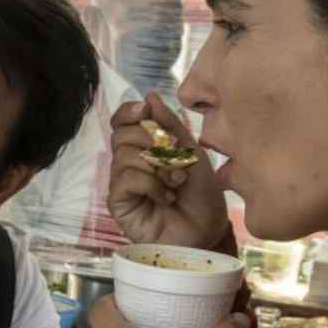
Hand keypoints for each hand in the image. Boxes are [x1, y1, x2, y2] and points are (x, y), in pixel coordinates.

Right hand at [106, 97, 228, 247]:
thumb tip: (149, 96)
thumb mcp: (192, 151)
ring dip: (158, 166)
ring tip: (176, 182)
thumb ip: (170, 125)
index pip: (121, 120)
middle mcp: (128, 163)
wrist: (209, 231)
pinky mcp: (118, 202)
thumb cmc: (201, 195)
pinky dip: (151, 183)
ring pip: (125, 155)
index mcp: (143, 147)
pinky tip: (166, 197)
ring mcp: (121, 183)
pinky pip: (126, 178)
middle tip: (176, 160)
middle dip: (152, 141)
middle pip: (122, 134)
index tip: (146, 111)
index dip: (129, 112)